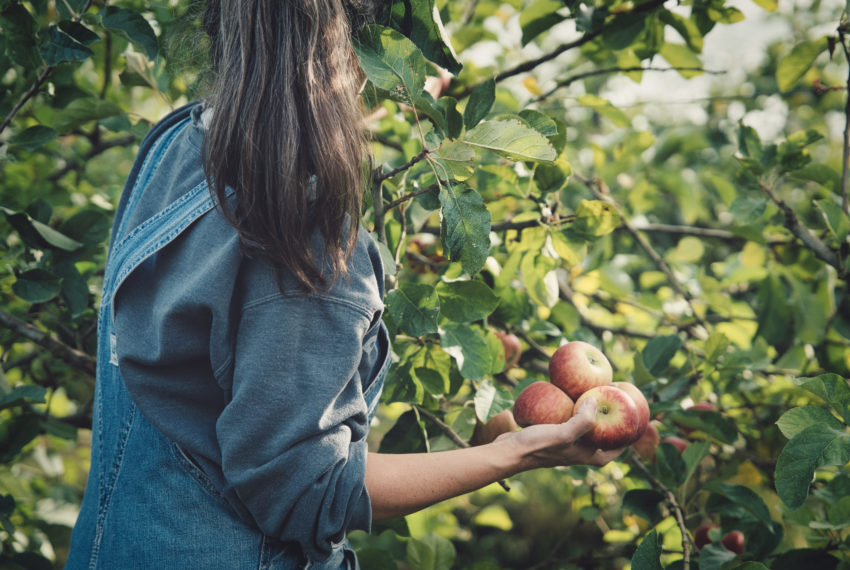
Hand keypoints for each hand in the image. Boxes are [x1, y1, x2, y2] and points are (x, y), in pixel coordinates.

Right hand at [496, 397, 624, 469]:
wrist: (508, 452)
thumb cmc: (538, 447)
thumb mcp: (564, 434)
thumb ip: (582, 421)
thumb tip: (595, 401)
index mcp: (581, 456)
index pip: (608, 455)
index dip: (621, 446)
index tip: (630, 432)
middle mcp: (572, 452)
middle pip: (595, 442)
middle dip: (604, 429)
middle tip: (612, 409)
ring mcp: (559, 444)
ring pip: (578, 432)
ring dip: (586, 420)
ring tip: (591, 402)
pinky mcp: (546, 436)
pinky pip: (563, 424)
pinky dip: (567, 414)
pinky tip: (564, 399)